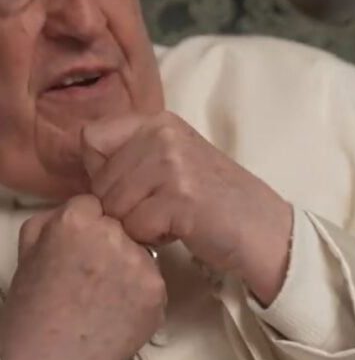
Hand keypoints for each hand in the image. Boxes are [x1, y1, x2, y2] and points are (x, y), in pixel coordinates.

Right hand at [0, 195, 165, 359]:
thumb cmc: (34, 308)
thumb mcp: (29, 247)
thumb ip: (55, 215)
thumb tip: (83, 206)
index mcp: (78, 221)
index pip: (96, 203)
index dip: (88, 224)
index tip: (81, 244)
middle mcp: (113, 235)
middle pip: (122, 225)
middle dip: (111, 241)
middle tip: (91, 272)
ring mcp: (139, 263)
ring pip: (139, 250)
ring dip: (128, 265)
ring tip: (103, 293)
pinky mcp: (156, 290)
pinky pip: (152, 279)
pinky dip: (140, 291)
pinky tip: (118, 307)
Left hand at [83, 112, 292, 304]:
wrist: (262, 226)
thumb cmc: (213, 199)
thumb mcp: (173, 160)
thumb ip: (133, 155)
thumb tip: (86, 170)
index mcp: (158, 121)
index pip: (92, 138)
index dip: (100, 170)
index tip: (131, 186)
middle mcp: (162, 134)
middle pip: (99, 181)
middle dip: (121, 206)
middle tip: (160, 209)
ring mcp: (172, 163)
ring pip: (114, 207)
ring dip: (137, 224)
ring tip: (171, 218)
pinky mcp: (180, 197)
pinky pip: (136, 227)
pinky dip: (153, 239)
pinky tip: (180, 230)